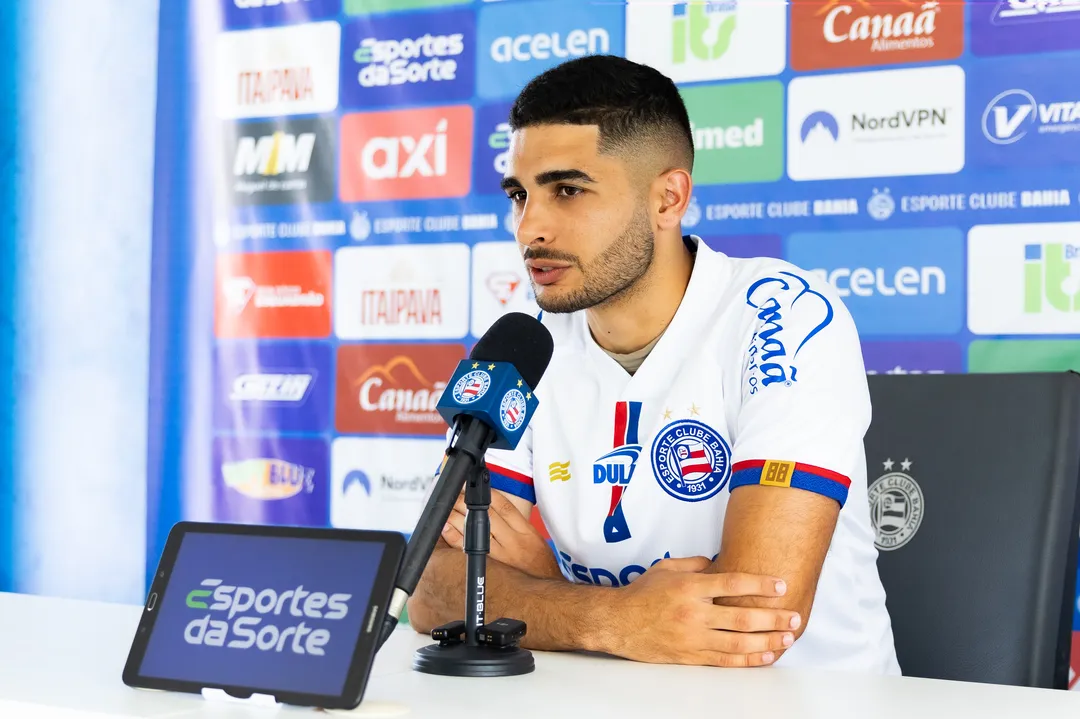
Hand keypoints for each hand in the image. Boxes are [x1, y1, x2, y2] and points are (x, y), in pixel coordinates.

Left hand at [442, 491, 562, 580]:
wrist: (546, 597)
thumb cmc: (541, 568)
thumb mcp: (535, 540)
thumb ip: (517, 524)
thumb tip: (494, 508)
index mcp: (526, 532)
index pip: (504, 506)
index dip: (487, 493)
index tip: (475, 487)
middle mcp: (513, 542)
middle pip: (486, 515)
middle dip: (467, 502)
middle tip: (455, 494)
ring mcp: (500, 556)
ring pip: (474, 529)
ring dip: (457, 516)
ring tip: (447, 507)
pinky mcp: (489, 569)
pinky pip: (468, 549)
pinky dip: (455, 537)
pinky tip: (446, 528)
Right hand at [604, 557, 800, 666]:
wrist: (617, 623)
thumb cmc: (641, 594)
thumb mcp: (665, 568)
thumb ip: (694, 564)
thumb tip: (718, 562)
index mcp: (689, 587)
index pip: (732, 584)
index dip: (759, 585)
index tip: (780, 585)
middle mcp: (693, 613)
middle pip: (742, 617)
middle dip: (773, 618)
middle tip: (794, 617)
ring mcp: (693, 637)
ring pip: (738, 643)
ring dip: (767, 641)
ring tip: (787, 637)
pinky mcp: (690, 656)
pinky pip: (725, 660)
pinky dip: (748, 660)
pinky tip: (765, 656)